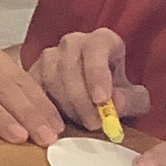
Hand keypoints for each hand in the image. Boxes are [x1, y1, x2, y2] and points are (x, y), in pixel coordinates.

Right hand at [28, 29, 150, 133]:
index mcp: (101, 41)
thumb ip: (130, 100)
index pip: (96, 47)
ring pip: (51, 79)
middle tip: (94, 123)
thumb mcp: (133, 99)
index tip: (102, 99)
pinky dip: (45, 109)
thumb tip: (116, 103)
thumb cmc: (114, 94)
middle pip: (70, 65)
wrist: (94, 100)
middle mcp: (73, 43)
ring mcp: (49, 56)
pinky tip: (58, 125)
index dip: (97, 73)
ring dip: (67, 106)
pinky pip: (34, 90)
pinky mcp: (32, 74)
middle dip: (82, 99)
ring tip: (82, 124)